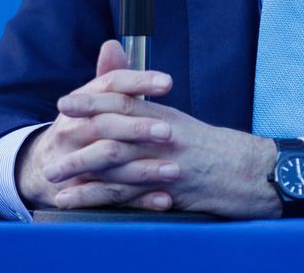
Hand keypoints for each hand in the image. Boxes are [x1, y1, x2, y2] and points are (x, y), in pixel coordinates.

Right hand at [14, 40, 177, 211]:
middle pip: (107, 125)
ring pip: (109, 164)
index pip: (110, 86)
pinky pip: (111, 197)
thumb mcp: (90, 98)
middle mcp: (74, 129)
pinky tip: (163, 198)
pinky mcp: (82, 191)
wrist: (42, 166)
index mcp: (82, 102)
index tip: (168, 82)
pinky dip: (139, 200)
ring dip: (144, 169)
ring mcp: (74, 161)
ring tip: (174, 170)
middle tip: (169, 132)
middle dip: (139, 129)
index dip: (139, 82)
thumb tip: (113, 45)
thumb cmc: (79, 126)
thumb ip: (108, 75)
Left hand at [50, 86, 280, 218]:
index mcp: (166, 118)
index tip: (65, 103)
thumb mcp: (188, 130)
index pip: (124, 101)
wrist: (252, 174)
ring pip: (113, 161)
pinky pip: (124, 193)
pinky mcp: (166, 189)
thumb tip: (134, 116)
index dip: (92, 100)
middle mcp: (162, 135)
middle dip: (78, 133)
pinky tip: (72, 203)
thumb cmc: (220, 154)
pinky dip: (94, 198)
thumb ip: (158, 122)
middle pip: (112, 128)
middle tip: (51, 137)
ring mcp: (164, 162)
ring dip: (78, 168)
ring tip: (51, 176)